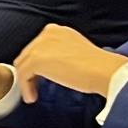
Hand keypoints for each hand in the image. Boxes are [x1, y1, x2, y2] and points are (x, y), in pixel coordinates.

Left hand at [9, 25, 127, 104]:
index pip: (37, 47)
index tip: (40, 77)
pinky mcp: (37, 59)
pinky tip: (32, 97)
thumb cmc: (97, 67)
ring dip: (26, 82)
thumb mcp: (74, 52)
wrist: (104, 70)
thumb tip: (49, 66)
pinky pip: (23, 75)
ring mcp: (40, 45)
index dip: (36, 64)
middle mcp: (47, 33)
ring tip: (33, 94)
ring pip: (23, 65)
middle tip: (34, 87)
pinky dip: (26, 88)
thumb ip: (59, 54)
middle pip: (28, 54)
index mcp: (57, 30)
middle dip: (30, 72)